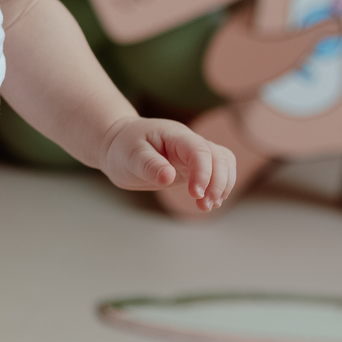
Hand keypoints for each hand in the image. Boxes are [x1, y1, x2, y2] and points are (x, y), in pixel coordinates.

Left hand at [99, 115, 235, 212]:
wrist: (118, 145)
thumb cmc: (123, 147)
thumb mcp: (130, 156)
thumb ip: (149, 165)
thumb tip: (168, 177)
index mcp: (174, 135)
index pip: (200, 150)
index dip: (203, 173)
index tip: (195, 194)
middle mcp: (189, 142)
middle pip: (219, 156)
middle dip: (218, 183)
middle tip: (204, 205)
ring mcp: (193, 154)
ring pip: (224, 163)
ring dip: (222, 186)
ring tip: (207, 206)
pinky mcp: (193, 166)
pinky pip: (217, 172)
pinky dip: (219, 187)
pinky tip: (210, 202)